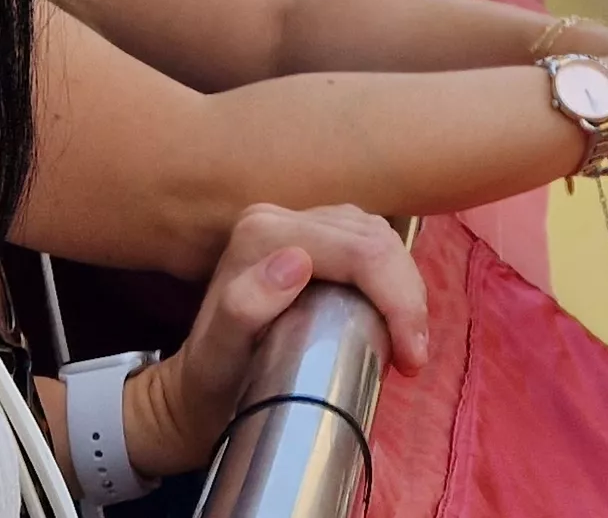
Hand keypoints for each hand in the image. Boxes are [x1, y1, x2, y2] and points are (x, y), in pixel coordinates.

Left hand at [118, 204, 427, 478]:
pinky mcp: (317, 239)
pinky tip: (394, 318)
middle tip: (413, 359)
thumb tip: (297, 263)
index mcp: (263, 234)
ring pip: (381, 238)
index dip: (397, 299)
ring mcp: (301, 225)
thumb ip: (241, 308)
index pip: (358, 250)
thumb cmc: (208, 380)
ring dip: (405, 290)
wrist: (195, 391)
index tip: (409, 359)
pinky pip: (373, 245)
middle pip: (376, 240)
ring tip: (407, 344)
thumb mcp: (216, 357)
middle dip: (408, 298)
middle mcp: (281, 217)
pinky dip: (394, 282)